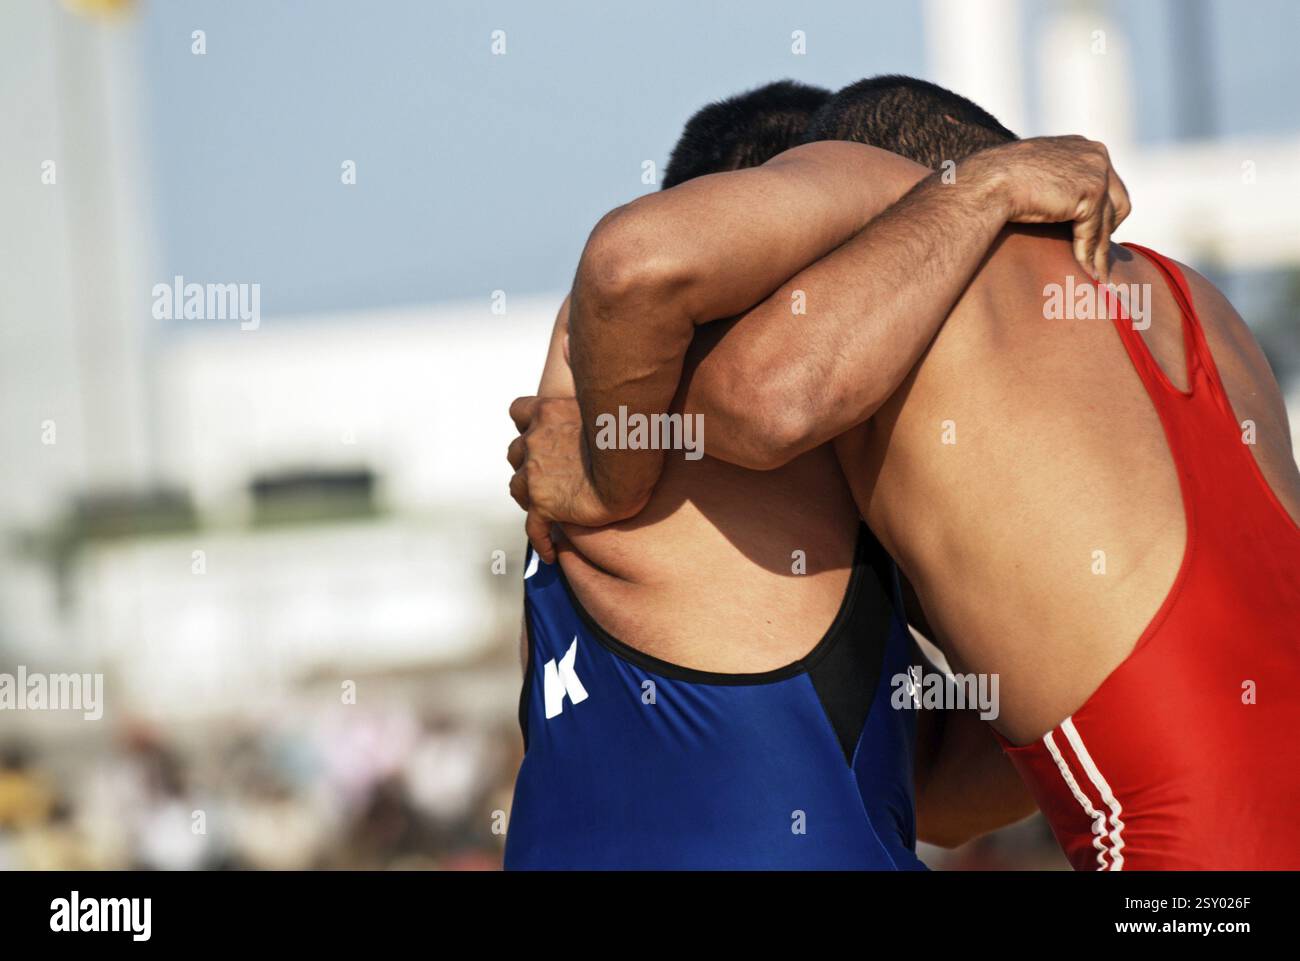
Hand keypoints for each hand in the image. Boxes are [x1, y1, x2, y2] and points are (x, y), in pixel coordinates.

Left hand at [507, 395, 636, 562]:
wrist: (630, 461)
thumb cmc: (630, 430)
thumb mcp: (608, 404)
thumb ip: (599, 408)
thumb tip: (620, 406)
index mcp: (549, 413)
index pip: (519, 412)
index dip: (527, 424)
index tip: (538, 431)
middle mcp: (536, 440)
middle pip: (517, 451)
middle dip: (528, 461)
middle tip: (546, 473)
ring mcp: (536, 473)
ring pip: (518, 486)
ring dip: (529, 495)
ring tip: (545, 508)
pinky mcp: (544, 504)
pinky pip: (534, 527)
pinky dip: (540, 540)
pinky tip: (551, 554)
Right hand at [961, 135, 1131, 283]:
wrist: (987, 183)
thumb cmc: (997, 183)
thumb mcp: (1035, 178)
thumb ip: (1056, 186)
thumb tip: (1064, 209)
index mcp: (1081, 146)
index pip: (1107, 184)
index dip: (1103, 214)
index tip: (1096, 238)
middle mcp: (1095, 153)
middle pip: (1117, 201)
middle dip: (1108, 232)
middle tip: (1100, 259)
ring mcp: (1096, 170)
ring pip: (1109, 220)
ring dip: (1101, 250)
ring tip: (1096, 273)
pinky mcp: (1093, 191)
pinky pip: (1095, 232)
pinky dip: (1089, 253)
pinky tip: (1085, 271)